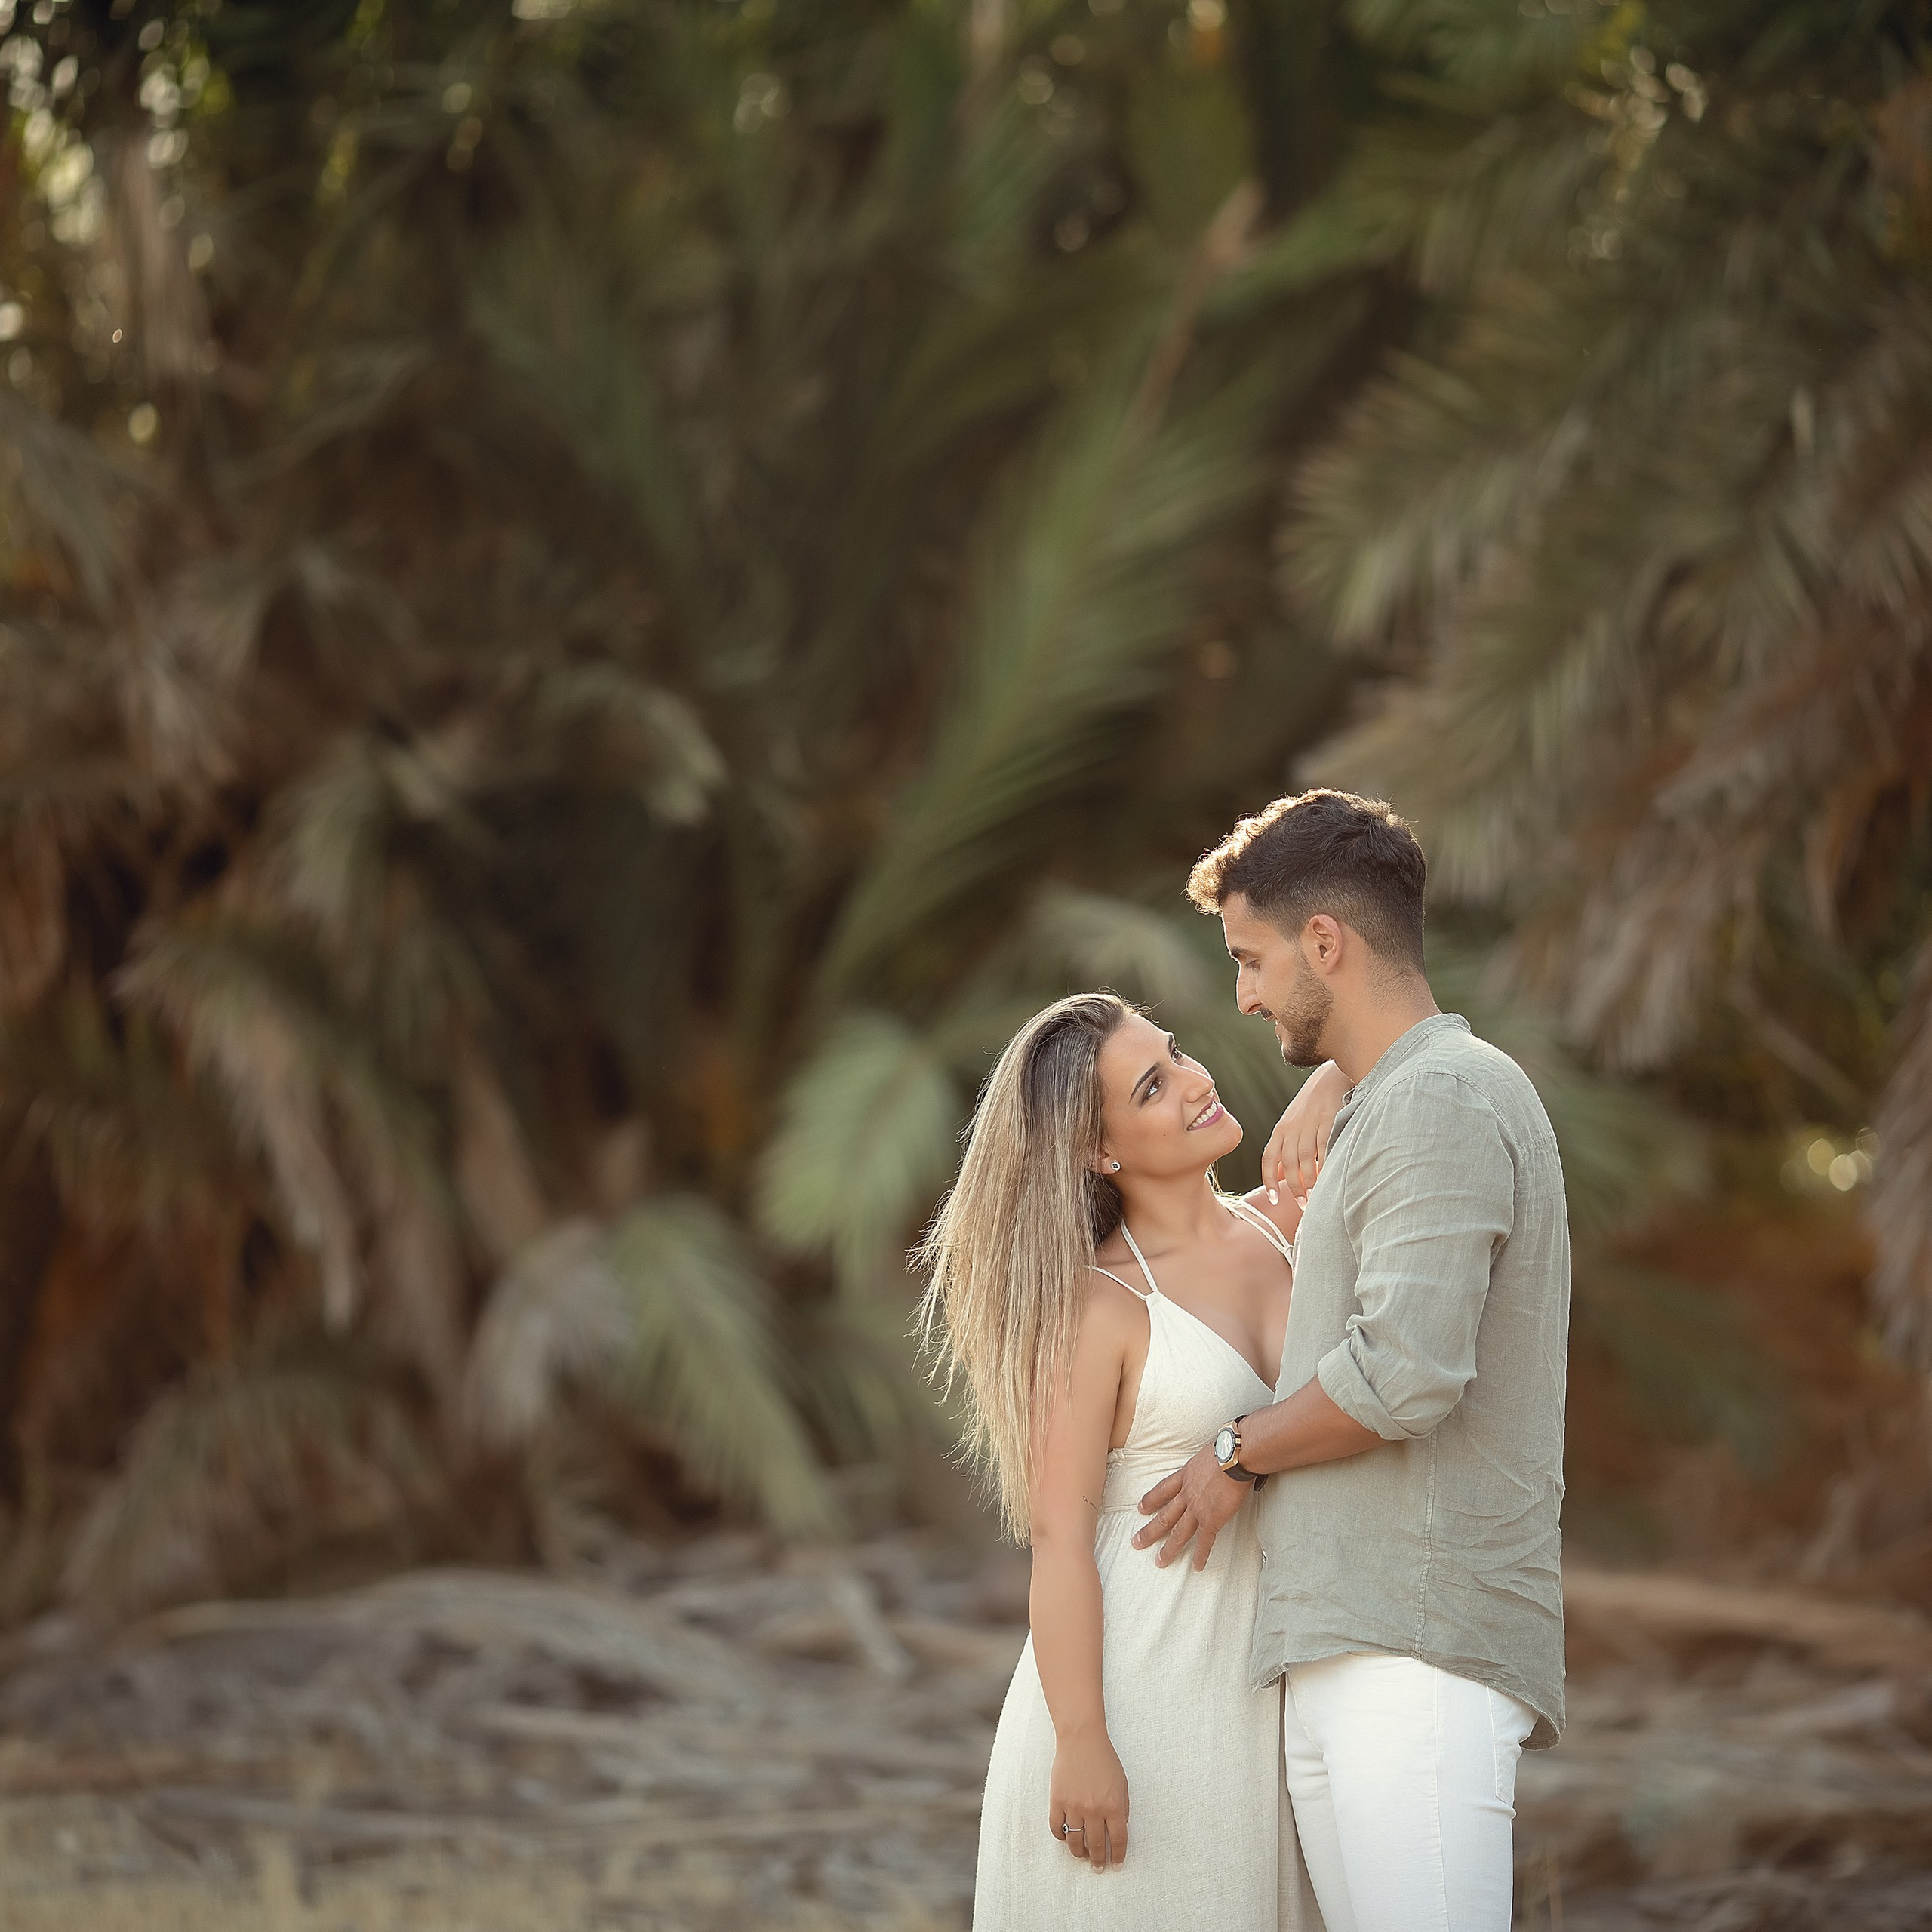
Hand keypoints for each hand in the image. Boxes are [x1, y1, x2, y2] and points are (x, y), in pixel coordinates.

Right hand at [1049, 1727, 1128, 1869]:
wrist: (1081, 1739)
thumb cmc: (1104, 1759)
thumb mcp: (1122, 1784)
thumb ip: (1122, 1809)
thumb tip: (1118, 1830)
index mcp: (1113, 1806)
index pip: (1118, 1841)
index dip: (1118, 1856)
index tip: (1116, 1864)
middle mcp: (1094, 1809)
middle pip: (1097, 1845)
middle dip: (1098, 1860)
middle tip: (1097, 1867)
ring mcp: (1074, 1806)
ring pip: (1075, 1841)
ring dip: (1079, 1853)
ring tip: (1082, 1855)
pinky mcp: (1057, 1800)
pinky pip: (1057, 1828)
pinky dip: (1061, 1837)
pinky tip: (1066, 1838)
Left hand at [1132, 1443, 1245, 1569]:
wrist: (1233, 1457)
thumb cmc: (1225, 1449)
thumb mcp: (1206, 1452)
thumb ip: (1205, 1462)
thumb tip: (1213, 1459)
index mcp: (1185, 1476)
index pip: (1163, 1490)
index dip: (1151, 1500)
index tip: (1140, 1508)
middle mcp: (1187, 1495)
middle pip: (1165, 1516)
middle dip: (1150, 1531)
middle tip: (1136, 1543)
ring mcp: (1198, 1509)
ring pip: (1179, 1533)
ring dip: (1169, 1549)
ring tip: (1160, 1562)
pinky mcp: (1212, 1520)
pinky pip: (1204, 1541)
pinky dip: (1200, 1555)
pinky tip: (1196, 1566)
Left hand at [1261, 1060, 1349, 1205]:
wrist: (1330, 1077)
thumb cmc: (1311, 1107)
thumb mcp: (1292, 1125)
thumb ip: (1285, 1149)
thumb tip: (1280, 1176)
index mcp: (1280, 1130)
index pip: (1269, 1159)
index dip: (1269, 1180)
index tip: (1274, 1199)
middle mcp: (1292, 1128)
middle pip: (1289, 1163)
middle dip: (1294, 1187)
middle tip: (1303, 1204)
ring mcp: (1310, 1124)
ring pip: (1306, 1157)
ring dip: (1309, 1180)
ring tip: (1315, 1196)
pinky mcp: (1329, 1120)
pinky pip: (1325, 1146)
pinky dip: (1326, 1164)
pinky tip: (1329, 1177)